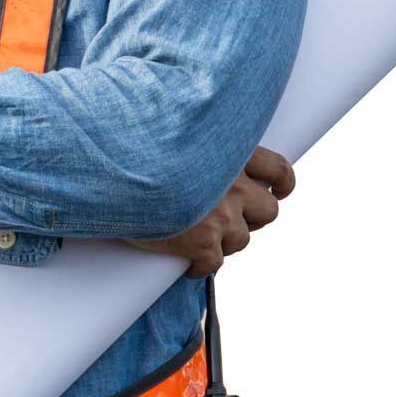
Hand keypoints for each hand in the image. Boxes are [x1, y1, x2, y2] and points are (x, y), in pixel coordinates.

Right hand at [119, 147, 295, 278]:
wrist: (113, 172)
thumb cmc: (136, 145)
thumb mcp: (172, 130)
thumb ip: (195, 142)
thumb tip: (196, 153)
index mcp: (231, 150)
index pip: (278, 168)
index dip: (282, 183)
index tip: (279, 189)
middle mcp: (233, 183)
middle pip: (268, 210)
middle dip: (253, 216)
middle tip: (231, 216)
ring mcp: (222, 215)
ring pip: (242, 239)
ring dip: (225, 240)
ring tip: (201, 235)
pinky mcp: (203, 243)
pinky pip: (213, 264)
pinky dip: (201, 265)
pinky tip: (186, 261)